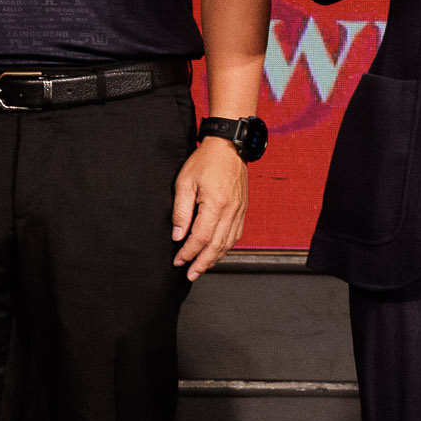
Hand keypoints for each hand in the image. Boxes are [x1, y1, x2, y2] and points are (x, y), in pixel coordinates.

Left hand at [171, 128, 250, 275]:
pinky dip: (225, 247)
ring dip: (214, 258)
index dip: (188, 252)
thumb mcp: (185, 182)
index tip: (178, 260)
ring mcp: (239, 210)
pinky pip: (236, 234)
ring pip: (228, 243)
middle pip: (217, 246)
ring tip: (202, 267)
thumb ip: (181, 211)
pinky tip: (217, 252)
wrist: (229, 145)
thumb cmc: (206, 160)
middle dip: (202, 263)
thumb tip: (178, 235)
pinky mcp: (243, 209)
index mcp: (216, 203)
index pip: (201, 237)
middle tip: (190, 274)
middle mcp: (231, 210)